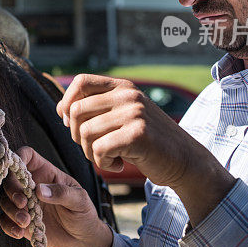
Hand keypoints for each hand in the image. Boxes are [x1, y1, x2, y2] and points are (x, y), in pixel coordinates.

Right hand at [0, 146, 112, 246]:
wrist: (82, 240)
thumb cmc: (83, 214)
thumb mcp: (80, 200)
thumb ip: (62, 193)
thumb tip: (39, 189)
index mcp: (46, 173)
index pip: (27, 156)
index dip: (18, 157)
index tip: (18, 170)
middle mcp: (31, 186)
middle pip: (10, 178)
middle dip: (12, 190)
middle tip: (23, 203)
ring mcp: (25, 204)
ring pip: (5, 200)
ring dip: (11, 210)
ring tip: (26, 222)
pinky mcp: (20, 221)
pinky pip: (5, 220)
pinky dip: (8, 226)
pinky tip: (19, 232)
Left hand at [57, 74, 234, 224]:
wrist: (185, 161)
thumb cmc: (148, 142)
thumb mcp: (125, 115)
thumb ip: (100, 108)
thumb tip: (62, 110)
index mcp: (123, 87)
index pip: (81, 82)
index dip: (66, 102)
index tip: (66, 122)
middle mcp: (128, 95)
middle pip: (77, 111)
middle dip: (76, 135)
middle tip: (94, 149)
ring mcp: (134, 113)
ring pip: (85, 133)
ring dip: (90, 153)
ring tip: (108, 158)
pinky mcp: (137, 134)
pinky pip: (99, 149)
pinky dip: (103, 164)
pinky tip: (119, 165)